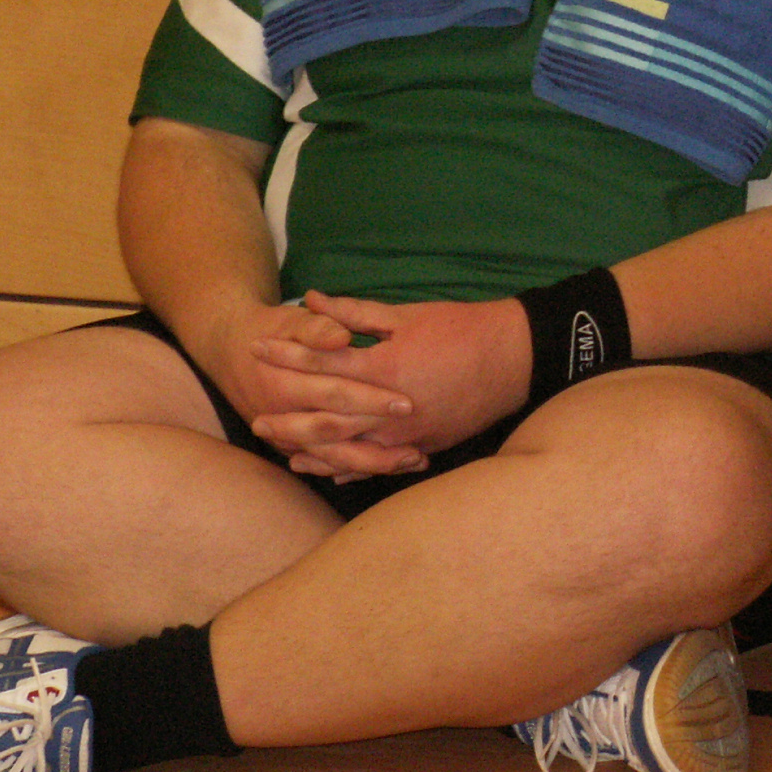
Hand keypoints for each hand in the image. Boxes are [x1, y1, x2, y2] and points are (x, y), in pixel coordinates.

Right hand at [189, 301, 419, 483]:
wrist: (233, 350)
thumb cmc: (274, 331)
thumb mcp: (292, 322)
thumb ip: (317, 327)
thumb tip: (341, 336)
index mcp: (284, 385)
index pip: (332, 396)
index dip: (369, 399)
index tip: (407, 402)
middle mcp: (282, 418)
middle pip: (334, 436)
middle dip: (378, 443)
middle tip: (420, 444)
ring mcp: (286, 438)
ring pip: (333, 460)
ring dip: (375, 464)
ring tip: (418, 459)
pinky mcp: (295, 447)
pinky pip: (329, 464)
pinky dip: (361, 469)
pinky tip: (397, 467)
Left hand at [248, 292, 533, 470]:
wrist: (514, 358)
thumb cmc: (462, 329)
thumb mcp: (407, 314)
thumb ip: (355, 312)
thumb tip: (314, 299)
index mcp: (383, 368)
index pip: (321, 365)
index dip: (286, 357)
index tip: (257, 352)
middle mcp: (390, 409)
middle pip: (326, 420)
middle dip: (288, 420)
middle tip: (257, 422)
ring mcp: (407, 434)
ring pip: (350, 451)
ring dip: (315, 453)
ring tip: (286, 453)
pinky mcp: (424, 447)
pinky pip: (380, 464)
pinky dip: (354, 469)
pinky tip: (334, 472)